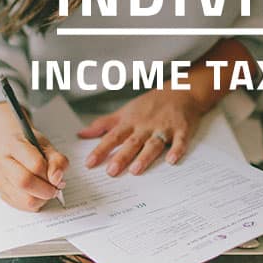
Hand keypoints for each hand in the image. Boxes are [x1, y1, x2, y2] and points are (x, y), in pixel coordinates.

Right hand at [0, 102, 68, 212]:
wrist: (6, 145)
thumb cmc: (28, 145)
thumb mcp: (46, 145)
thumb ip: (57, 161)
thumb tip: (57, 180)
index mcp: (13, 145)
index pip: (35, 164)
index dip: (51, 174)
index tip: (57, 176)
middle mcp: (2, 163)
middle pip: (25, 183)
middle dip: (47, 190)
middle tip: (55, 187)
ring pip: (25, 200)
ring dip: (42, 199)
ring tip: (46, 189)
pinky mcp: (1, 193)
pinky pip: (23, 207)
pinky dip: (36, 203)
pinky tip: (37, 193)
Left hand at [78, 88, 205, 176]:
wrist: (180, 91)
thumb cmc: (150, 104)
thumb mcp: (125, 112)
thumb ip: (104, 124)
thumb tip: (82, 134)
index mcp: (130, 122)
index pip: (113, 137)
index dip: (101, 150)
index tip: (90, 163)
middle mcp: (145, 126)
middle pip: (132, 143)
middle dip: (121, 157)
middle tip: (111, 171)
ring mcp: (163, 128)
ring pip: (153, 144)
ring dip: (145, 156)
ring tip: (136, 170)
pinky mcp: (181, 129)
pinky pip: (179, 141)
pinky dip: (177, 150)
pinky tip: (172, 160)